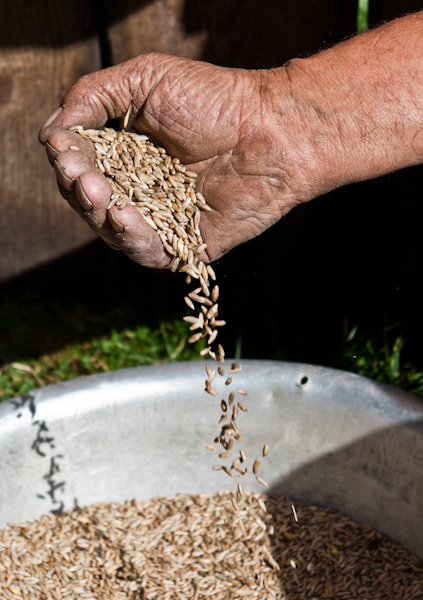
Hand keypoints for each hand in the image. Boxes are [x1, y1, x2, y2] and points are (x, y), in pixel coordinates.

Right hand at [39, 53, 307, 267]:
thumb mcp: (144, 79)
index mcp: (127, 152)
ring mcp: (162, 218)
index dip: (67, 159)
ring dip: (98, 213)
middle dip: (79, 187)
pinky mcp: (185, 244)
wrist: (271, 130)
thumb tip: (53, 130)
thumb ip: (93, 96)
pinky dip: (131, 238)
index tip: (62, 149)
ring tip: (97, 192)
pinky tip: (123, 218)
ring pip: (111, 229)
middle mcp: (141, 187)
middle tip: (80, 173)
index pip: (81, 163)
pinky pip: (148, 252)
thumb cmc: (213, 100)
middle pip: (90, 199)